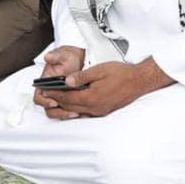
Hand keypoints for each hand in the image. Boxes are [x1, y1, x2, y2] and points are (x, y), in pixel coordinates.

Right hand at [33, 45, 85, 116]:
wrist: (75, 59)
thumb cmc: (65, 58)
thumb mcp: (61, 55)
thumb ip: (54, 56)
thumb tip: (47, 56)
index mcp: (44, 83)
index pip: (38, 98)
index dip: (44, 102)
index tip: (54, 102)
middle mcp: (49, 92)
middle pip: (48, 108)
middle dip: (58, 112)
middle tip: (69, 112)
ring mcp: (58, 97)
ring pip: (57, 112)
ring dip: (65, 114)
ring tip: (76, 113)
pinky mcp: (67, 100)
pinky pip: (66, 110)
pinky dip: (72, 112)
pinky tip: (81, 112)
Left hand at [42, 57, 173, 119]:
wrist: (139, 81)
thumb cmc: (121, 73)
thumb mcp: (100, 70)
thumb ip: (82, 77)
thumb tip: (67, 81)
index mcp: (92, 97)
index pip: (67, 98)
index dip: (54, 94)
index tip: (45, 90)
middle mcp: (95, 107)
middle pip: (70, 106)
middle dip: (57, 100)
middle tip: (47, 94)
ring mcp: (100, 111)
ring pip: (78, 111)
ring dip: (66, 106)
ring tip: (56, 99)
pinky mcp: (104, 111)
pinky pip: (86, 113)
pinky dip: (76, 109)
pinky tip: (73, 104)